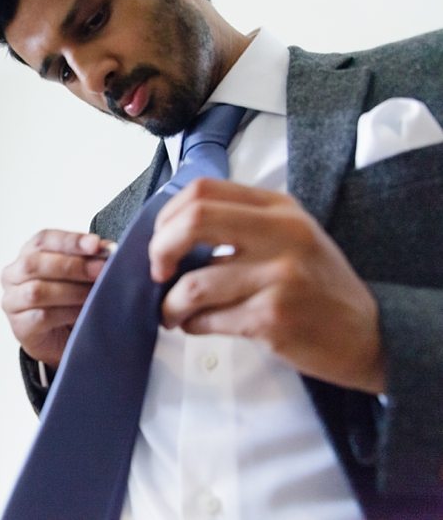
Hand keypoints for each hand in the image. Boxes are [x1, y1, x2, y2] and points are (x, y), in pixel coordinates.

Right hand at [1, 229, 111, 368]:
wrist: (63, 338)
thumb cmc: (71, 299)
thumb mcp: (81, 274)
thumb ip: (91, 259)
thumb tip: (108, 250)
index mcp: (28, 253)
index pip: (43, 239)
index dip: (70, 240)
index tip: (95, 244)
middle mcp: (13, 274)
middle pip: (35, 263)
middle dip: (72, 266)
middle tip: (101, 270)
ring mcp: (12, 301)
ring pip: (36, 291)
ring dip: (71, 291)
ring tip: (94, 293)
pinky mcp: (20, 327)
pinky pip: (41, 317)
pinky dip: (66, 313)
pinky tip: (83, 313)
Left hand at [149, 179, 382, 392]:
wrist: (369, 336)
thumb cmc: (317, 286)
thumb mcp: (290, 237)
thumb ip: (241, 225)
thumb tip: (169, 234)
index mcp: (279, 208)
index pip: (203, 191)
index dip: (167, 216)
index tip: (161, 241)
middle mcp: (281, 234)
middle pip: (194, 220)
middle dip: (159, 249)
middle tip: (158, 273)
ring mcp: (279, 276)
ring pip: (193, 284)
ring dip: (171, 304)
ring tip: (173, 312)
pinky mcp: (272, 318)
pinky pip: (208, 320)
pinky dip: (192, 325)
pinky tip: (198, 325)